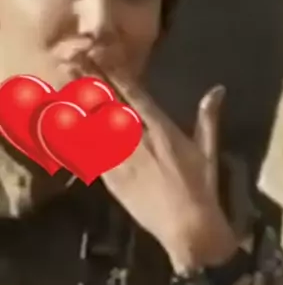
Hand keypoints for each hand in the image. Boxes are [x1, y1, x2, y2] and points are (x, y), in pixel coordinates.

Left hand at [85, 66, 239, 273]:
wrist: (187, 228)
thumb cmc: (202, 188)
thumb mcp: (207, 150)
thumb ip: (208, 117)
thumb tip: (217, 90)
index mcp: (163, 129)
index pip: (134, 94)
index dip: (115, 73)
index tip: (100, 56)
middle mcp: (138, 139)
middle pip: (109, 104)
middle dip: (91, 80)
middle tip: (72, 58)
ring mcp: (121, 160)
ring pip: (94, 124)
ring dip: (79, 102)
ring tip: (65, 83)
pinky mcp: (111, 179)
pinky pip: (89, 153)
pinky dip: (76, 136)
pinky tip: (63, 123)